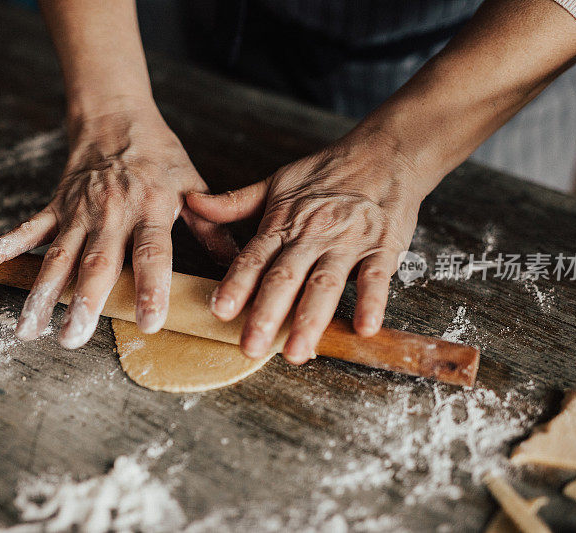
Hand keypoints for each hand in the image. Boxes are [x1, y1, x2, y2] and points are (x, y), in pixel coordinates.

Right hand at [0, 105, 236, 347]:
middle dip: (85, 302)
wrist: (116, 116)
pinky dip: (2, 247)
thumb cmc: (159, 155)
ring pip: (57, 256)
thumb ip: (212, 227)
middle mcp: (112, 213)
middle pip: (97, 262)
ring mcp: (78, 211)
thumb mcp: (192, 185)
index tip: (150, 321)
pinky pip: (27, 229)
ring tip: (29, 329)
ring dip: (42, 293)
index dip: (152, 286)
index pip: (152, 252)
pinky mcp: (55, 206)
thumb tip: (237, 264)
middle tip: (74, 339)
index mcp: (150, 208)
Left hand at [186, 128, 424, 363]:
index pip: (254, 258)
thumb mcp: (276, 182)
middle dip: (266, 313)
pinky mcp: (382, 248)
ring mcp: (347, 243)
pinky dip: (371, 303)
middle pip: (285, 278)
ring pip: (324, 284)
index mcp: (282, 224)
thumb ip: (234, 202)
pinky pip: (376, 278)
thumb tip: (191, 202)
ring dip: (310, 319)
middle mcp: (311, 236)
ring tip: (296, 351)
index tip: (220, 310)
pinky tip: (364, 329)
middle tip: (250, 346)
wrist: (384, 153)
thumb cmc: (327, 173)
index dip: (236, 284)